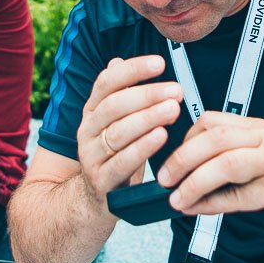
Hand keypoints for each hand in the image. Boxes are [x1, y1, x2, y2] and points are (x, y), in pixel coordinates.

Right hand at [76, 56, 182, 208]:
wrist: (91, 200)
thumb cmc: (112, 156)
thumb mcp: (111, 124)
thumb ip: (117, 94)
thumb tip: (117, 62)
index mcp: (92, 111)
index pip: (107, 83)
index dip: (133, 70)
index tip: (160, 63)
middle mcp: (87, 130)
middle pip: (114, 106)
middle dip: (147, 95)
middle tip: (176, 90)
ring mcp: (91, 156)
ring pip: (118, 132)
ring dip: (148, 118)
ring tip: (172, 110)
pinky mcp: (101, 181)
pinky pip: (122, 162)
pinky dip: (142, 147)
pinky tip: (160, 136)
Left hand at [156, 112, 263, 229]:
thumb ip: (237, 159)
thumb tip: (195, 173)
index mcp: (259, 129)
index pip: (211, 122)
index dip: (185, 140)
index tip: (173, 159)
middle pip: (213, 139)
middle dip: (181, 159)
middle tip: (164, 179)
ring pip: (226, 163)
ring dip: (195, 182)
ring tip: (178, 198)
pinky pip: (242, 196)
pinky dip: (216, 204)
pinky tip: (201, 209)